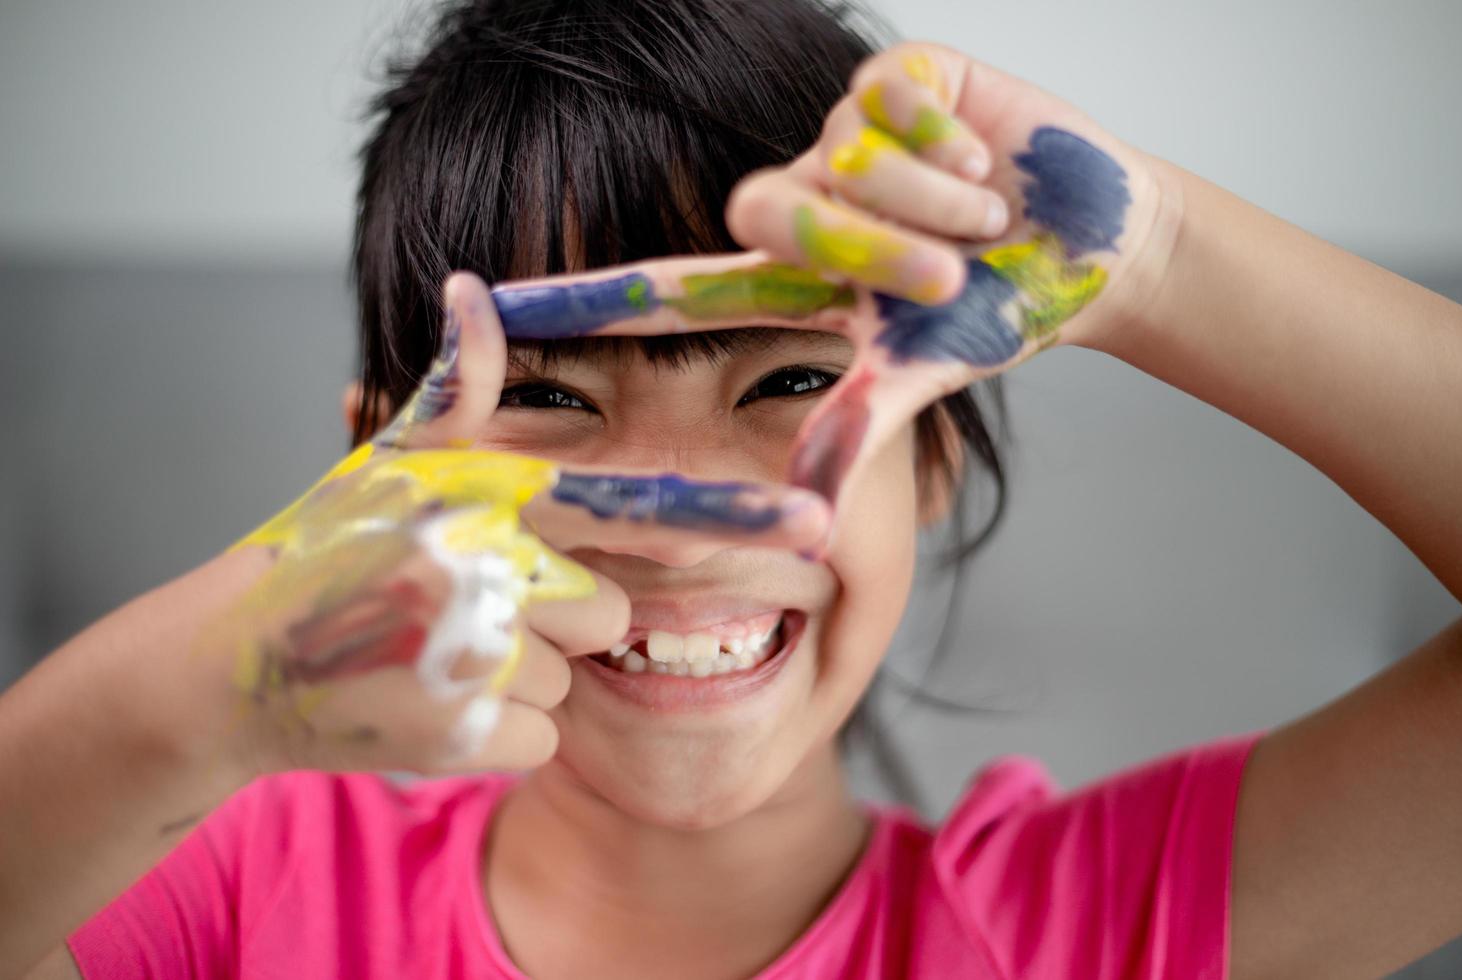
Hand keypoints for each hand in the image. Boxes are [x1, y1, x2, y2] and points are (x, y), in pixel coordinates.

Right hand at [205, 273, 832, 775]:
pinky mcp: (458, 735)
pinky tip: (433, 703)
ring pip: (574, 683)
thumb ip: (459, 387)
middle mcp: (486, 567)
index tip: (820, 526)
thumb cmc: (325, 547)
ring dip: (527, 681)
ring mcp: (472, 654)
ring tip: (442, 651)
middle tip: (475, 606)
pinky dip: (500, 735)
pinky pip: (541, 741)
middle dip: (563, 618)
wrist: (228, 666)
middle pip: (609, 610)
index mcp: (488, 495)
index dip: (732, 516)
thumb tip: (474, 288)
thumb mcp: (389, 461)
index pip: (636, 502)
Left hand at [469, 42, 1169, 512]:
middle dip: (872, 250)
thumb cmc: (992, 315)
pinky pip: (894, 99)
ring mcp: (843, 134)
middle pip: (769, 211)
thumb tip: (801, 512)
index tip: (489, 309)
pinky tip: (986, 163)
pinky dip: (951, 143)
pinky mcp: (897, 76)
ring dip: (930, 207)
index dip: (581, 298)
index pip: (665, 289)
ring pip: (843, 156)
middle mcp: (799, 200)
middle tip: (946, 275)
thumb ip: (855, 428)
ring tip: (986, 223)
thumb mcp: (919, 374)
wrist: (1088, 249)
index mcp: (787, 280)